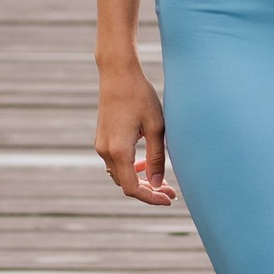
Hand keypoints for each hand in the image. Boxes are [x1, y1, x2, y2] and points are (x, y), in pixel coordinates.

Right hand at [97, 64, 176, 205]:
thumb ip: (157, 158)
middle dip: (149, 190)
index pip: (133, 188)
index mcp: (119, 150)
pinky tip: (146, 164)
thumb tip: (158, 184)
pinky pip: (116, 163)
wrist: (118, 74)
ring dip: (140, 180)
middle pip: (126, 184)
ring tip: (163, 180)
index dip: (151, 198)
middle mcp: (105, 151)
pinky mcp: (102, 139)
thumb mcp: (157, 127)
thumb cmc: (141, 97)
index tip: (169, 199)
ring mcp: (101, 145)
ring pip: (120, 175)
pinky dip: (131, 168)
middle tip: (171, 191)